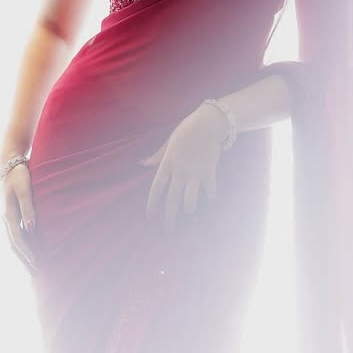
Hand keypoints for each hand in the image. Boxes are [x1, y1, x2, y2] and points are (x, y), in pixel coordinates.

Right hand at [0, 163, 36, 273]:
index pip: (18, 239)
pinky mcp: (6, 214)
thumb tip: (31, 229)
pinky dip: (19, 245)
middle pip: (13, 245)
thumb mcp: (25, 189)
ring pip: (11, 241)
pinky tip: (27, 251)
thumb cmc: (18, 174)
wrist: (5, 162)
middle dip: (24, 260)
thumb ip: (28, 208)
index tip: (37, 264)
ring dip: (21, 255)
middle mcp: (3, 218)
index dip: (27, 253)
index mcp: (7, 213)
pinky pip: (12, 234)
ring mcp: (3, 217)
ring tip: (31, 268)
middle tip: (35, 274)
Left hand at [140, 103, 228, 228]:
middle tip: (168, 230)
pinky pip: (209, 192)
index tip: (150, 216)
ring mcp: (195, 173)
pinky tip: (209, 204)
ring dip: (189, 210)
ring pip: (190, 200)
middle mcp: (180, 171)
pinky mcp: (209, 173)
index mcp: (167, 163)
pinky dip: (209, 200)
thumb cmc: (187, 130)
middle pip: (172, 199)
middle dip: (169, 217)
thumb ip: (157, 156)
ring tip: (189, 216)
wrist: (209, 123)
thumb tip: (142, 164)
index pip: (157, 187)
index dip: (153, 203)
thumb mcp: (168, 142)